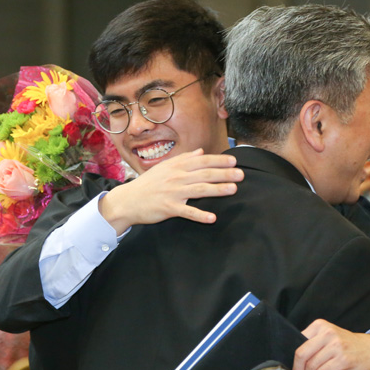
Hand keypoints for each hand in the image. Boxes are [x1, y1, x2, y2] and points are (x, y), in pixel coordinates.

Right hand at [98, 149, 242, 234]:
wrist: (128, 200)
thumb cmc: (148, 184)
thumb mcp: (164, 167)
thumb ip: (183, 159)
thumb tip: (200, 152)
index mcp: (176, 167)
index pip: (201, 161)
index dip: (218, 160)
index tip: (234, 160)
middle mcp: (176, 178)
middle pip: (204, 174)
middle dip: (224, 173)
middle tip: (241, 174)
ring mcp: (173, 193)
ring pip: (199, 190)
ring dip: (217, 190)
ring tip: (233, 189)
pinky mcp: (169, 208)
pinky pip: (187, 212)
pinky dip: (200, 215)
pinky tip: (212, 218)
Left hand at [292, 320, 369, 369]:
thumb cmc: (347, 345)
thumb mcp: (329, 336)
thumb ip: (312, 344)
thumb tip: (294, 363)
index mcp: (320, 326)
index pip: (298, 344)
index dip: (294, 361)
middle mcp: (327, 333)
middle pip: (302, 355)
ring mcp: (336, 346)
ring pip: (312, 366)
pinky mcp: (343, 360)